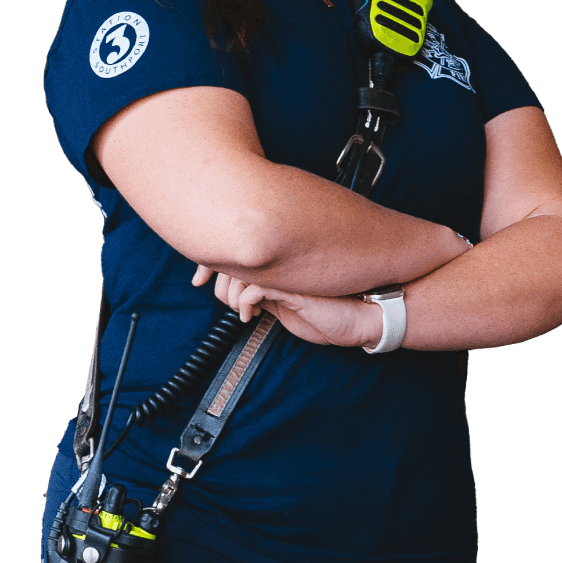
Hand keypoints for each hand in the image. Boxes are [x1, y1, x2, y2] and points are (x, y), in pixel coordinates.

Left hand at [192, 266, 380, 346]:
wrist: (363, 316)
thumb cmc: (331, 312)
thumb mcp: (289, 305)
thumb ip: (267, 294)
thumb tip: (239, 294)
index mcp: (281, 257)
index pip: (236, 246)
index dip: (209, 259)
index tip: (198, 278)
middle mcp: (282, 258)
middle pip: (227, 255)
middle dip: (215, 280)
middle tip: (220, 298)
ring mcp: (286, 268)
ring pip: (236, 273)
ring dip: (230, 298)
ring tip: (240, 312)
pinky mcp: (291, 284)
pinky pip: (251, 289)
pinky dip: (243, 305)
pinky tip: (250, 316)